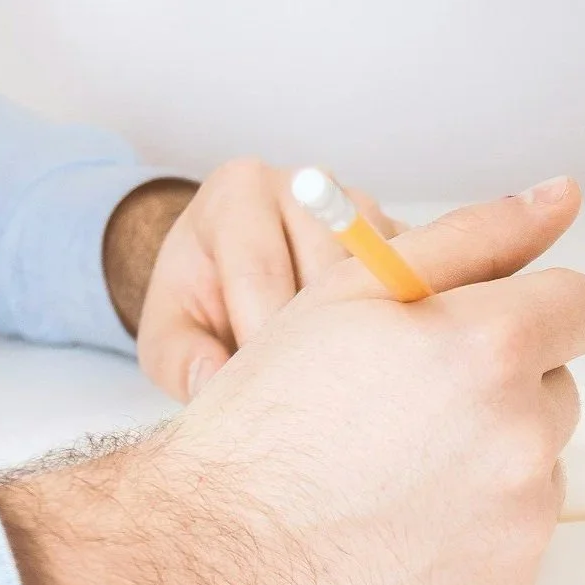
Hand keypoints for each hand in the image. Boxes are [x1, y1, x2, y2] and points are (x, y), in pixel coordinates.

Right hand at [0, 178, 584, 584]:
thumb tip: (561, 196)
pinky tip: (397, 534)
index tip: (487, 332)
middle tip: (406, 412)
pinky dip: (472, 535)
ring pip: (536, 469)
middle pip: (558, 391)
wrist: (216, 564)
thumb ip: (471, 237)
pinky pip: (514, 542)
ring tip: (392, 478)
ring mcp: (520, 523)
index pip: (581, 306)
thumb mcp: (351, 294)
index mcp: (491, 347)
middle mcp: (522, 437)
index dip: (529, 313)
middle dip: (501, 391)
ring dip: (487, 464)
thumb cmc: (268, 423)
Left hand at [105, 159, 400, 402]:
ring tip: (341, 386)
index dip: (263, 342)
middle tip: (307, 400)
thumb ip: (181, 360)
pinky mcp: (403, 236)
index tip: (263, 396)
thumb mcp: (168, 334)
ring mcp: (362, 207)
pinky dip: (399, 329)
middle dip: (317, 344)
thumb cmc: (200, 304)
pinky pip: (416, 287)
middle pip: (328, 275)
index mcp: (238, 192)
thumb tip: (214, 384)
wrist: (235, 273)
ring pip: (379, 283)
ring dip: (364, 340)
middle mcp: (306, 185)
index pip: (260, 270)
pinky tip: (373, 366)